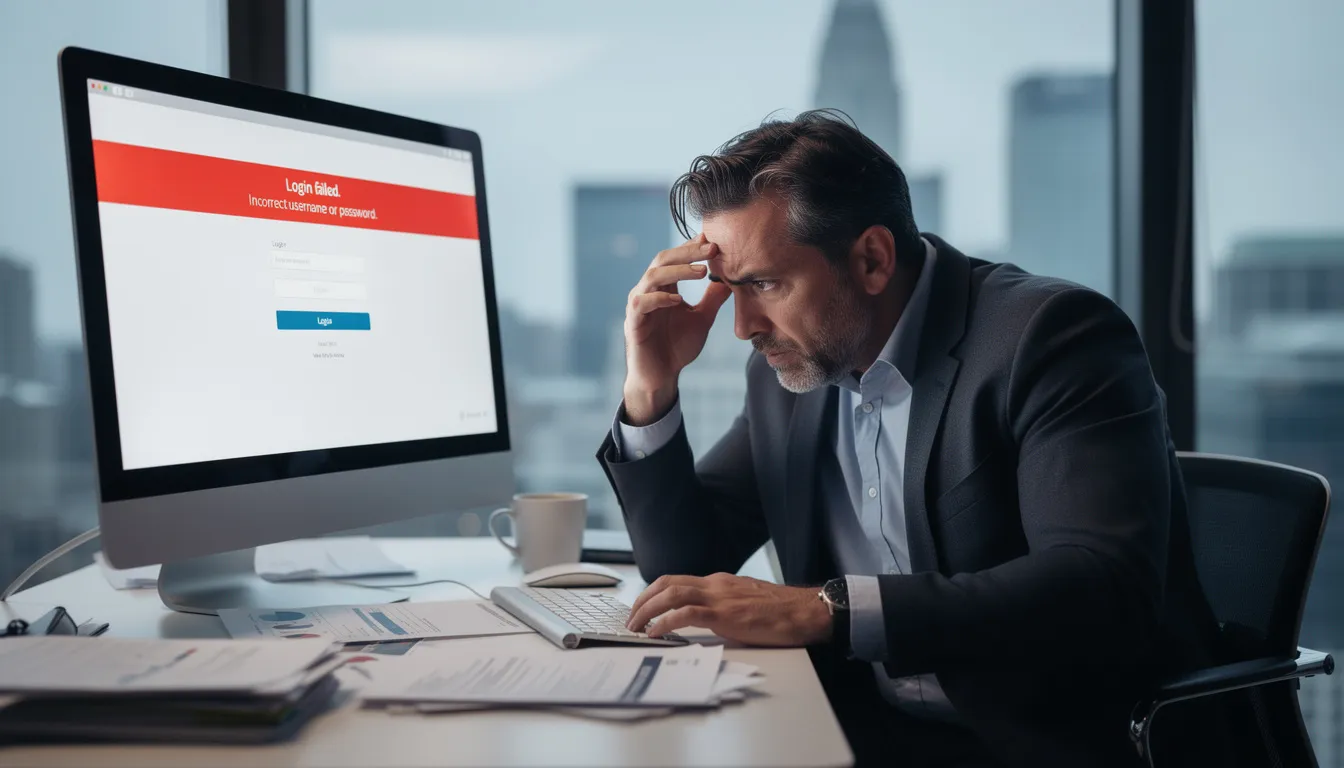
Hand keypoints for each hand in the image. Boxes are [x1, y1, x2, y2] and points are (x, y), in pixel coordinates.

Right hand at [622, 234, 732, 424]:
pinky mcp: (634, 322)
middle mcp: (648, 290)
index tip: (714, 240)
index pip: (675, 258)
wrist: (661, 376)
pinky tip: (679, 300)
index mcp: (664, 287)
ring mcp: (639, 305)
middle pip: (663, 259)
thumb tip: (730, 279)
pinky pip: (642, 303)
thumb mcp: (702, 319)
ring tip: (701, 272)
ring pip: (652, 276)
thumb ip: (712, 299)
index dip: (692, 247)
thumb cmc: (677, 347)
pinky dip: (660, 298)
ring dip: (677, 271)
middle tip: (712, 249)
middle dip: (688, 252)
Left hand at [626, 573, 832, 646]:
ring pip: (671, 594)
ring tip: (635, 626)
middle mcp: (715, 584)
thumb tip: (707, 620)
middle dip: (642, 599)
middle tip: (631, 618)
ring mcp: (719, 597)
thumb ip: (725, 606)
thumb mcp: (746, 602)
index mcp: (719, 582)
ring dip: (647, 610)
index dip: (654, 593)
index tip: (642, 607)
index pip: (677, 580)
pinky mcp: (725, 615)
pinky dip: (665, 621)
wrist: (805, 611)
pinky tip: (655, 633)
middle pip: (666, 582)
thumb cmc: (782, 611)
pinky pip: (685, 614)